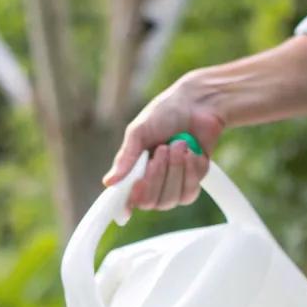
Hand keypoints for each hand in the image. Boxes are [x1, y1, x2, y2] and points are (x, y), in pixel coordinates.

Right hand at [103, 79, 225, 213]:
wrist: (198, 103)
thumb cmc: (165, 113)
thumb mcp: (139, 132)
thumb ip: (126, 158)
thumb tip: (109, 181)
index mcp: (133, 171)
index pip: (127, 199)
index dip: (131, 199)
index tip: (137, 185)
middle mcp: (152, 183)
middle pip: (151, 202)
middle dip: (158, 175)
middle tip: (163, 148)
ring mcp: (173, 186)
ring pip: (171, 199)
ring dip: (175, 169)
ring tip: (178, 144)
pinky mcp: (193, 183)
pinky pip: (189, 191)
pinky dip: (191, 170)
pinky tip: (191, 152)